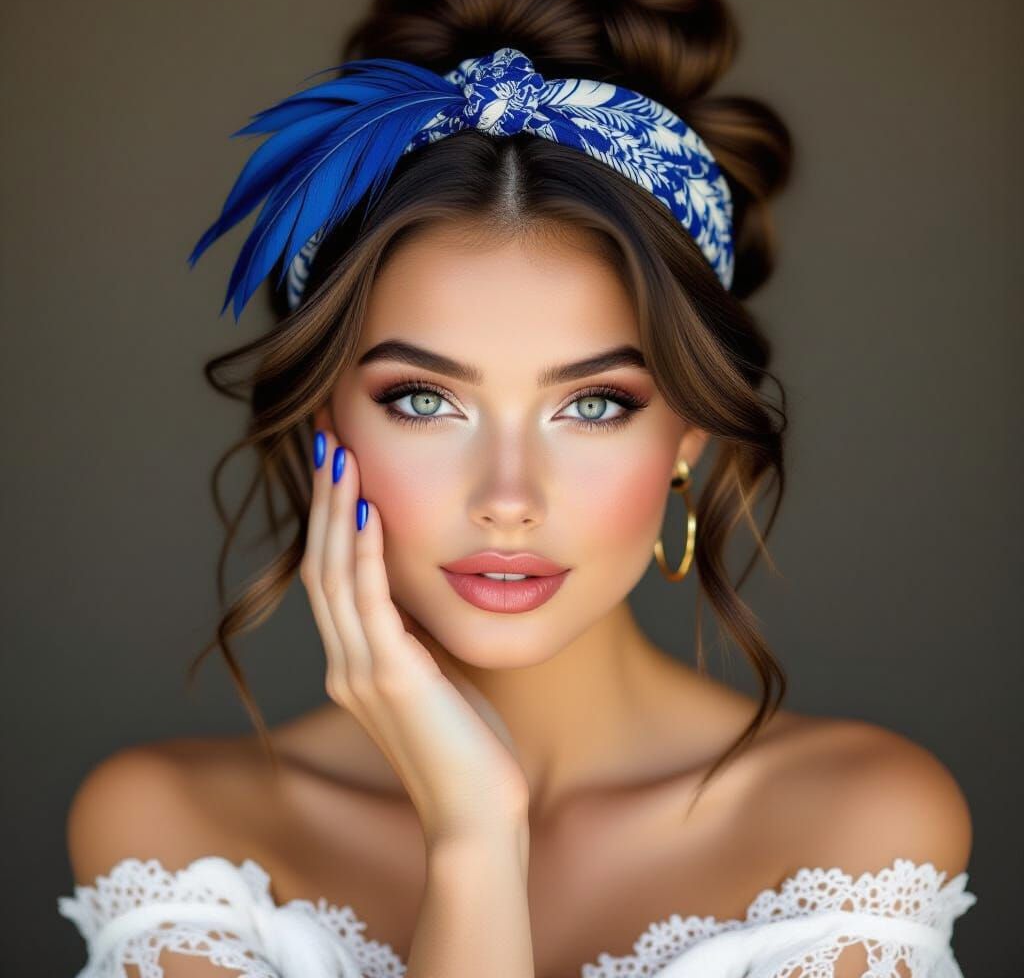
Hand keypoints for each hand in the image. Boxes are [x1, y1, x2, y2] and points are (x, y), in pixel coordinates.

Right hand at [300, 409, 530, 846]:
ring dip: (339, 512)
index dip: (330, 519)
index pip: (332, 576)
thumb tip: (423, 596)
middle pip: (321, 564)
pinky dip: (368, 551)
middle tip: (325, 440)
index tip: (337, 466)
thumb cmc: (467, 750)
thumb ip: (418, 640)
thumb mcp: (438, 680)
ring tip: (341, 456)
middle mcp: (346, 662)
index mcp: (356, 662)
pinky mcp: (392, 678)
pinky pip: (371, 602)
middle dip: (324, 500)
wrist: (476, 818)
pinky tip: (373, 509)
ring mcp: (362, 671)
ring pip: (336, 574)